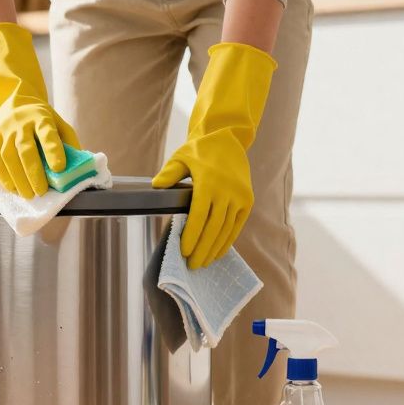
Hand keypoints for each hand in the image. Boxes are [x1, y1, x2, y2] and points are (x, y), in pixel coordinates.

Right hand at [0, 22, 78, 197]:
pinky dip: (4, 176)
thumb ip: (68, 142)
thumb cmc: (41, 120)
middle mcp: (20, 123)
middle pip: (26, 149)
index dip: (53, 150)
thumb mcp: (59, 124)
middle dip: (34, 172)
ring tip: (28, 195)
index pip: (47, 134)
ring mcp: (3, 132)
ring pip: (8, 157)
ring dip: (18, 178)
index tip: (60, 167)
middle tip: (41, 191)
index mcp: (41, 118)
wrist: (13, 104)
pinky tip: (13, 188)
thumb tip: (77, 167)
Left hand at [153, 131, 253, 268]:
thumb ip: (169, 173)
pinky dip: (228, 241)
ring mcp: (240, 197)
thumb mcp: (181, 156)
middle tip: (192, 265)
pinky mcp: (247, 200)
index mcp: (209, 182)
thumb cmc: (200, 149)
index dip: (192, 235)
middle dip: (202, 249)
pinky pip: (237, 225)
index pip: (199, 215)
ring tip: (203, 263)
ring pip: (226, 229)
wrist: (228, 139)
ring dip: (214, 248)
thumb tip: (156, 185)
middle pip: (213, 227)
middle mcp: (227, 191)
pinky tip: (217, 253)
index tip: (184, 252)